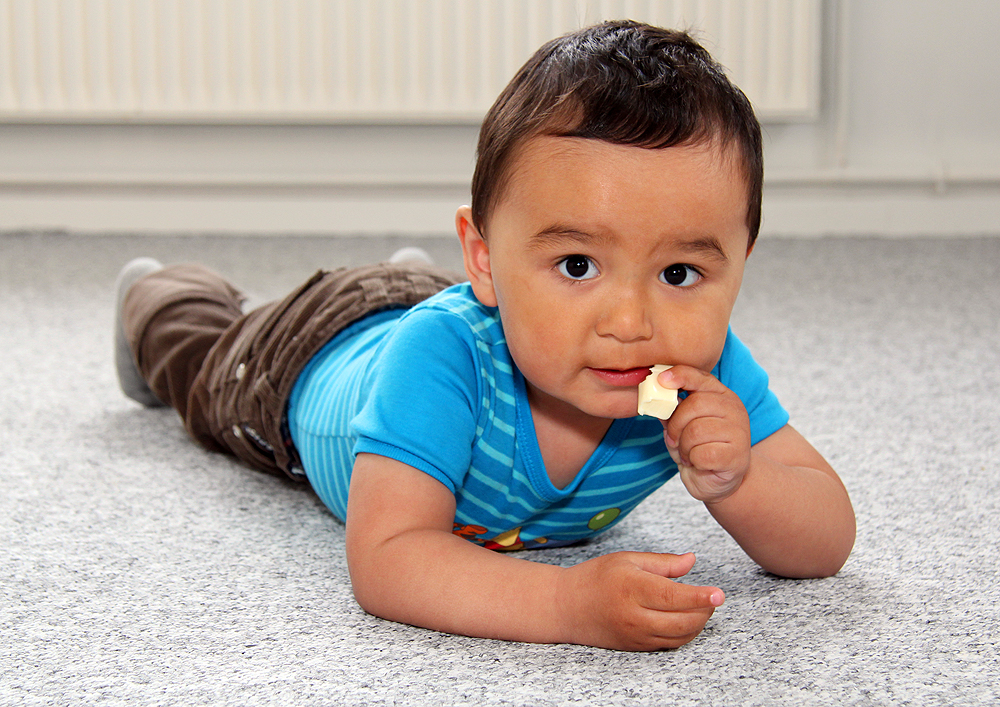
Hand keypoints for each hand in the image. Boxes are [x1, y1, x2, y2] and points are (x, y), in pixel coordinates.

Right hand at [557, 551, 723, 650]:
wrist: (566, 607)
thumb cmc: (595, 578)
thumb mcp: (627, 559)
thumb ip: (662, 563)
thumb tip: (691, 561)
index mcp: (632, 587)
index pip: (674, 596)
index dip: (700, 596)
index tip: (719, 594)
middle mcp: (634, 615)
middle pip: (683, 621)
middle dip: (704, 611)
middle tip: (711, 598)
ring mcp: (635, 634)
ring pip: (679, 636)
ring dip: (697, 623)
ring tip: (699, 607)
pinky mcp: (636, 647)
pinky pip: (669, 644)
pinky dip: (684, 633)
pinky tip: (685, 619)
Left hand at [658, 366, 751, 503]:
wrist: (718, 480)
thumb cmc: (699, 447)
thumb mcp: (681, 426)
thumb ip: (671, 411)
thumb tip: (655, 398)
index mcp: (722, 395)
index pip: (700, 377)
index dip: (680, 376)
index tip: (661, 380)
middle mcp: (734, 409)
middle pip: (694, 405)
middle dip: (676, 425)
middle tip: (674, 439)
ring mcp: (739, 432)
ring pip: (696, 431)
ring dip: (684, 447)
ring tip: (690, 453)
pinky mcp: (736, 455)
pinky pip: (702, 454)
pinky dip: (693, 460)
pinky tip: (699, 463)